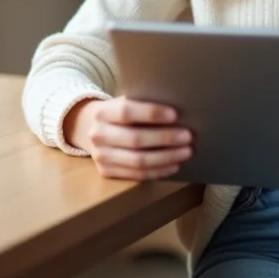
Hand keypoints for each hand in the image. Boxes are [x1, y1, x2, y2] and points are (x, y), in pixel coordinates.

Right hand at [65, 97, 192, 180]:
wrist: (90, 129)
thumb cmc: (119, 114)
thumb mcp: (124, 102)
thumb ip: (143, 104)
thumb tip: (178, 110)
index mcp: (102, 112)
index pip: (126, 112)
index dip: (151, 113)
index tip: (175, 115)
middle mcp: (98, 135)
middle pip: (135, 139)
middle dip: (165, 138)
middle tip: (188, 136)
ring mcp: (101, 156)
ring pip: (137, 161)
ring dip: (165, 157)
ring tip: (186, 152)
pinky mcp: (106, 172)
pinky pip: (137, 175)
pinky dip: (158, 171)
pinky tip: (174, 165)